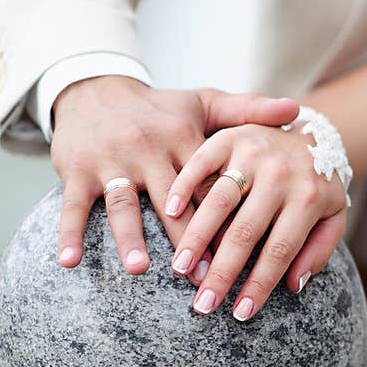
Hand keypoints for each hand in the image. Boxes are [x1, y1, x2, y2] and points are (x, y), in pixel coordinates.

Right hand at [50, 76, 299, 281]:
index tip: (246, 253)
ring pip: (123, 202)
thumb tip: (296, 109)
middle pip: (172, 201)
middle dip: (188, 240)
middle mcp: (148, 149)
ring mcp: (111, 161)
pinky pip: (73, 205)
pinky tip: (71, 262)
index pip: (211, 184)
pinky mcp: (78, 170)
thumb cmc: (161, 108)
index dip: (228, 219)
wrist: (95, 89)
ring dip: (130, 237)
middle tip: (203, 277)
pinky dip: (70, 233)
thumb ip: (249, 110)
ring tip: (142, 269)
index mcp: (184, 138)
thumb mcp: (205, 102)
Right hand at [165, 123, 347, 319]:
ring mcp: (254, 152)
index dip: (259, 285)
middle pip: (245, 232)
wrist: (315, 130)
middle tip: (203, 305)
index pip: (280, 251)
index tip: (240, 313)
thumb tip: (294, 285)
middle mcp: (280, 174)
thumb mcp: (335, 214)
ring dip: (196, 236)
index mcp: (308, 197)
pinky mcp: (231, 136)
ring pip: (219, 200)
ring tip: (180, 269)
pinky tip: (170, 212)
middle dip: (222, 272)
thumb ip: (320, 249)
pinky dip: (184, 186)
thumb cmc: (321, 184)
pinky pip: (202, 162)